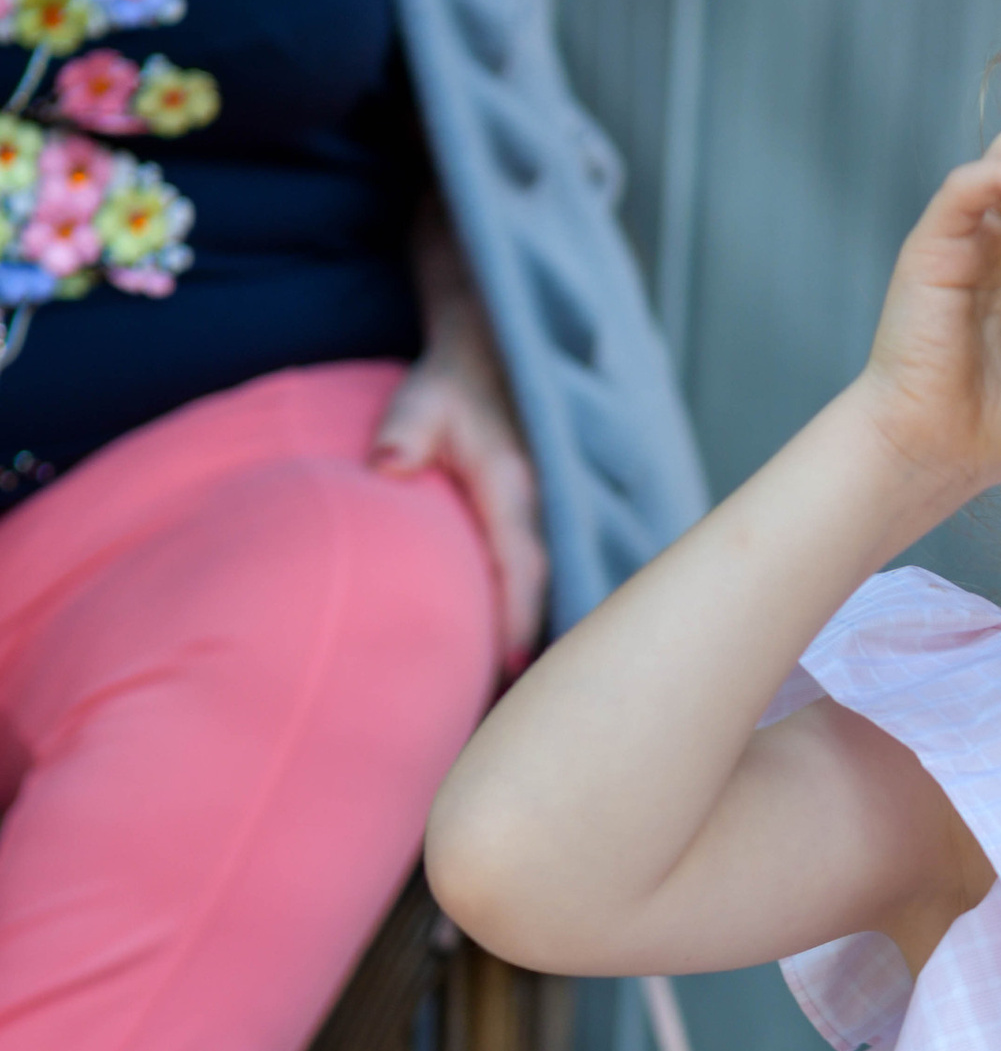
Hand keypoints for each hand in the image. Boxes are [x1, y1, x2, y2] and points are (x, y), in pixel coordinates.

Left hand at [376, 192, 548, 666]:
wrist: (499, 349)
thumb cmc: (453, 382)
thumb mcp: (425, 395)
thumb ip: (406, 430)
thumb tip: (387, 465)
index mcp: (512, 481)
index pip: (522, 558)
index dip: (518, 613)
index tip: (509, 665)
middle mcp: (548, 501)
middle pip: (552, 584)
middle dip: (539, 640)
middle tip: (515, 702)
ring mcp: (560, 509)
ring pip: (563, 579)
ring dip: (551, 628)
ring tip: (529, 690)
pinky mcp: (561, 516)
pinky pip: (562, 569)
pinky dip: (554, 606)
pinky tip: (542, 647)